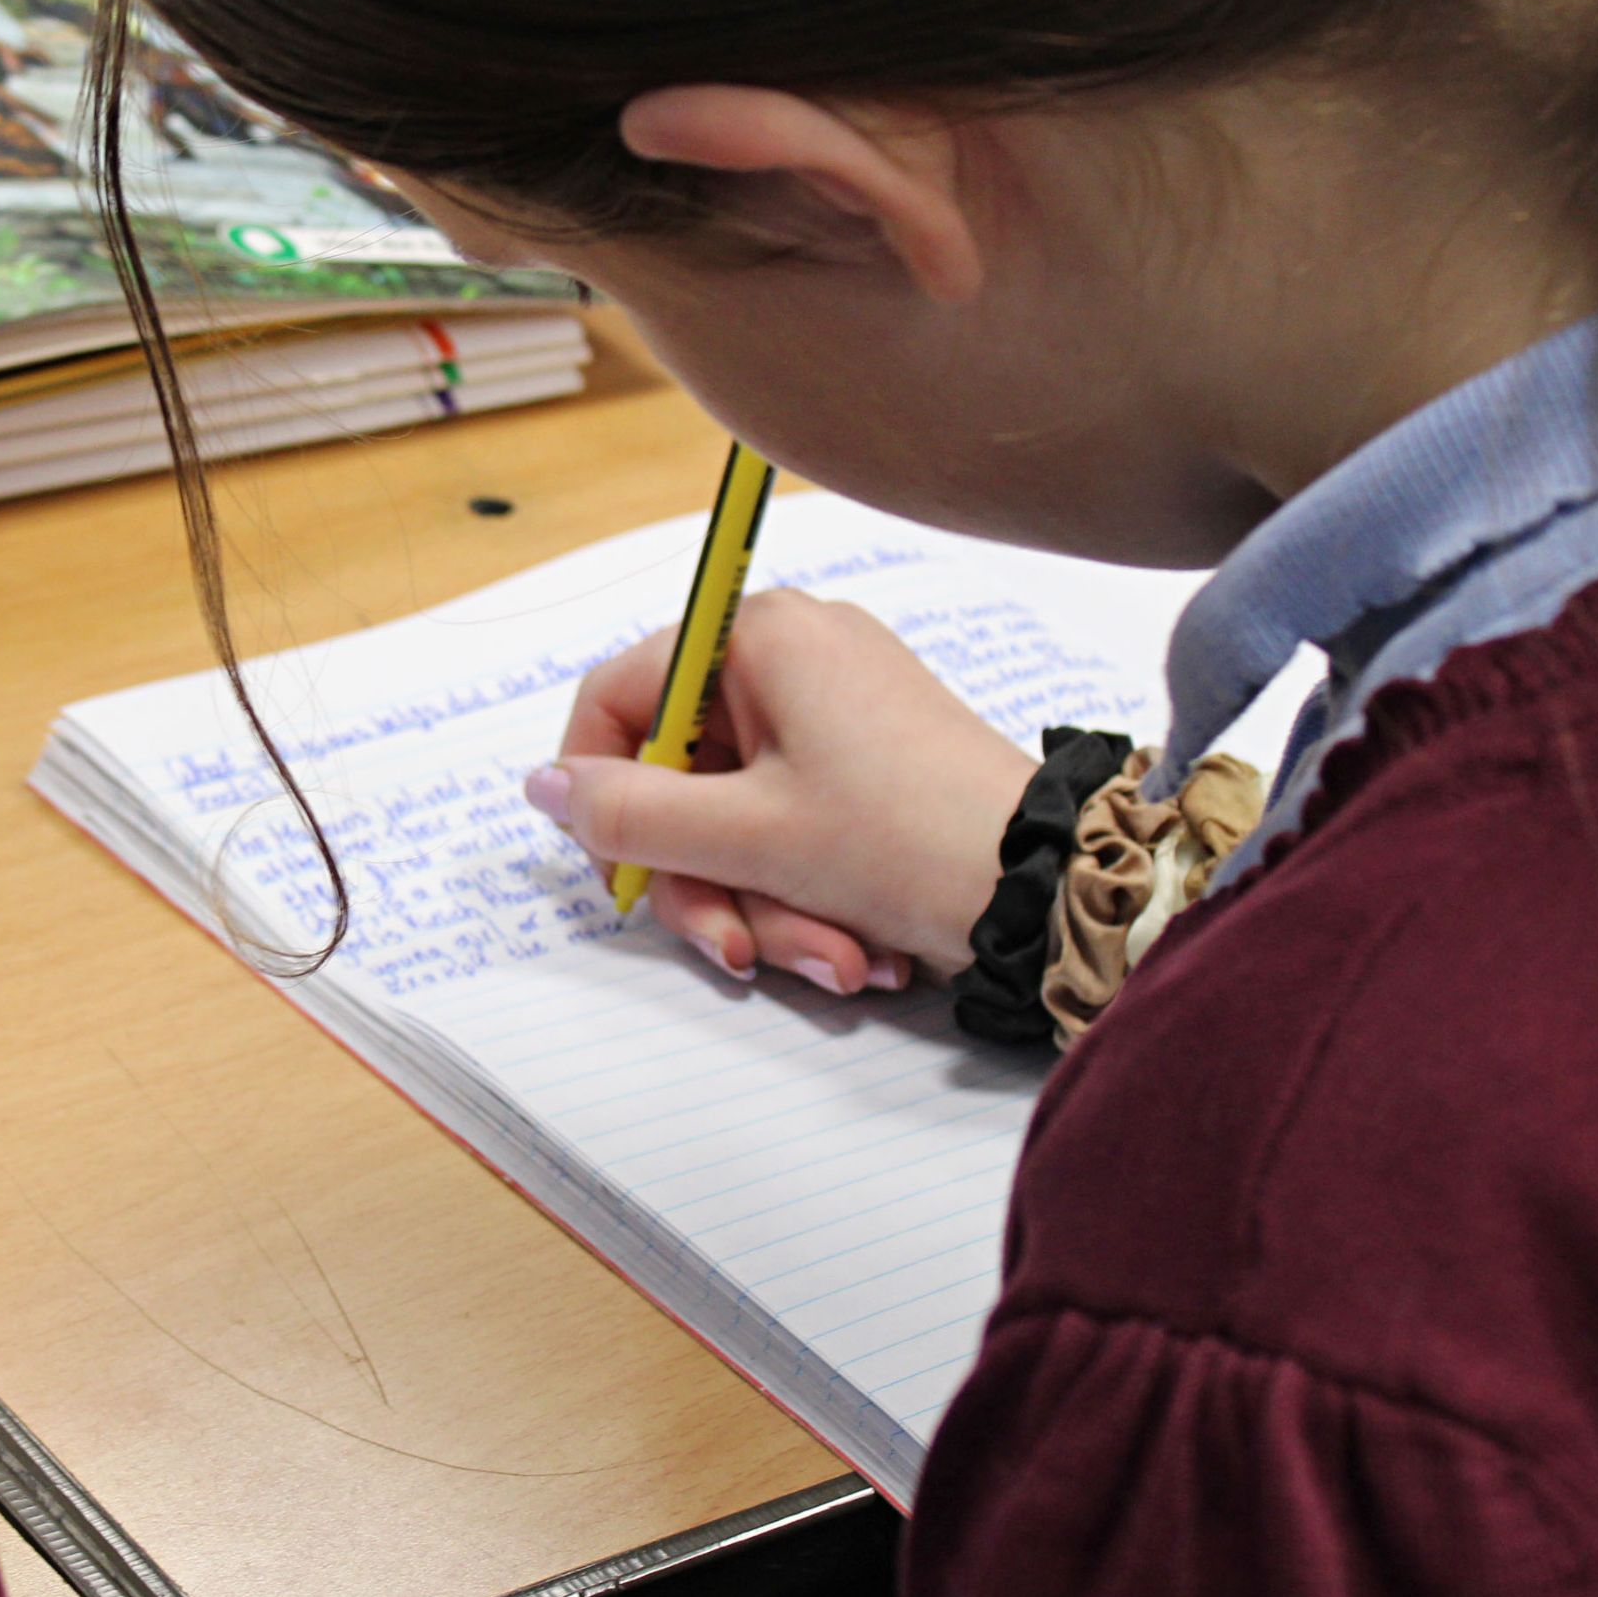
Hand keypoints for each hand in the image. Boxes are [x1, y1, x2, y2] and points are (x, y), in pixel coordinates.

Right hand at [526, 590, 1034, 992]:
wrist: (1054, 886)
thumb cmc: (908, 840)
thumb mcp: (749, 838)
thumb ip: (629, 814)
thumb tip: (543, 787)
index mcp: (759, 635)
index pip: (619, 694)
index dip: (600, 788)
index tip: (618, 864)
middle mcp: (793, 655)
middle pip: (680, 776)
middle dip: (709, 882)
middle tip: (734, 949)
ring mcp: (835, 710)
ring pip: (738, 820)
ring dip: (769, 907)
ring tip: (832, 961)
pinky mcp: (868, 762)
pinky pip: (795, 830)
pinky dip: (811, 895)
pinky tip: (861, 947)